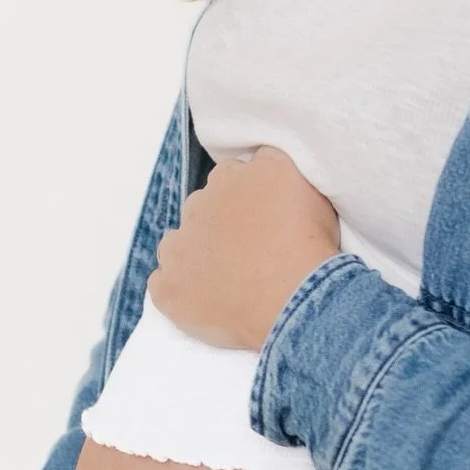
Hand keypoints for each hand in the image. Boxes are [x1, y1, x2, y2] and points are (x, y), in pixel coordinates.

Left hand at [147, 145, 340, 349]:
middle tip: (249, 253)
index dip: (249, 200)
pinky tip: (202, 302)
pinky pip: (162, 284)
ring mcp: (178, 248)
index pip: (233, 177)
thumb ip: (276, 167)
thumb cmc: (308, 243)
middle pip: (202, 209)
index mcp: (232, 177)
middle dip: (219, 226)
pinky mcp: (169, 288)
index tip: (265, 220)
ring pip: (177, 244)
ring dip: (193, 256)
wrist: (293, 297)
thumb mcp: (305, 183)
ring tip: (224, 280)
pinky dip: (178, 292)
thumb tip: (261, 166)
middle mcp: (199, 205)